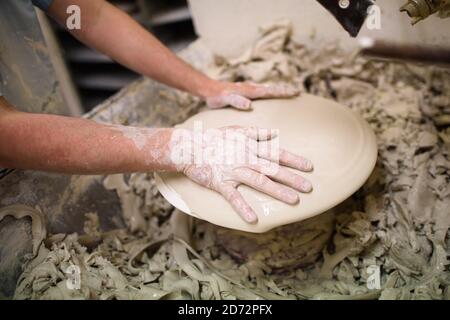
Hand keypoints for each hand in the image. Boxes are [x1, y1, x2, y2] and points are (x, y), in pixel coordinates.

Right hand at [171, 126, 312, 223]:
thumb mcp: (237, 130)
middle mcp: (245, 158)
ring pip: (259, 182)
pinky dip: (243, 207)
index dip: (294, 160)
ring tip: (294, 201)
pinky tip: (254, 219)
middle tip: (309, 188)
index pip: (276, 153)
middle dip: (292, 178)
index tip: (310, 167)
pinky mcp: (220, 183)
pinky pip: (233, 197)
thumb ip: (257, 132)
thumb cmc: (214, 138)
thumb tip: (274, 132)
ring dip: (277, 191)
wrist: (189, 147)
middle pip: (272, 169)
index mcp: (250, 146)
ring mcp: (233, 171)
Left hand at [203, 81, 299, 109]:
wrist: (208, 89)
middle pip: (271, 88)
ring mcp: (249, 89)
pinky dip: (270, 92)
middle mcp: (251, 88)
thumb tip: (249, 105)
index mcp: (249, 91)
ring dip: (279, 90)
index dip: (282, 92)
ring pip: (268, 88)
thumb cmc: (216, 96)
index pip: (269, 91)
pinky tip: (272, 95)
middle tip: (298, 92)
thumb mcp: (224, 100)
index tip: (294, 93)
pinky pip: (262, 91)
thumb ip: (236, 101)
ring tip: (290, 92)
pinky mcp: (246, 91)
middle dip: (285, 90)